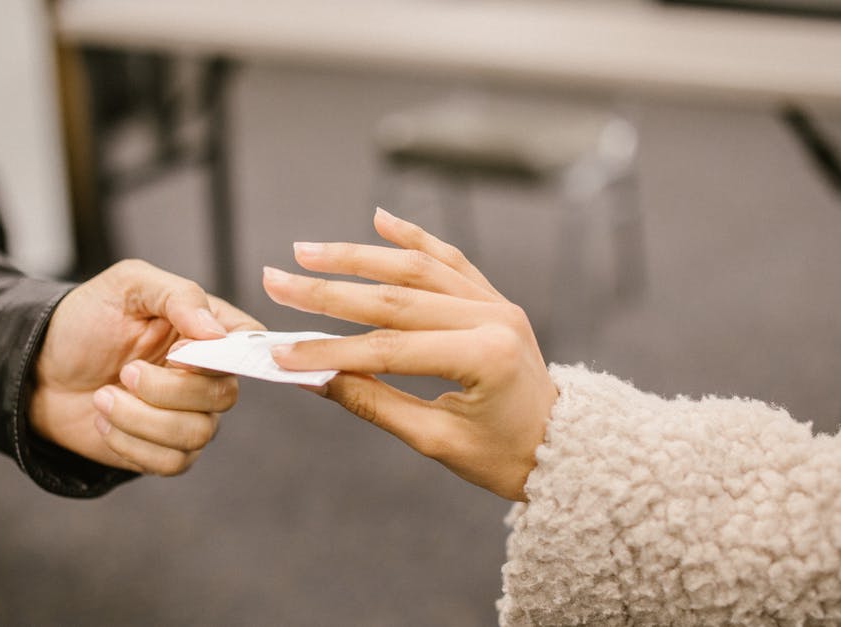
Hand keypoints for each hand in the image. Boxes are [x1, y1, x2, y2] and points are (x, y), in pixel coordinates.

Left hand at [31, 260, 263, 474]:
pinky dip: (131, 444)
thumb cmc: (84, 321)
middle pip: (225, 395)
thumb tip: (215, 331)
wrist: (37, 371)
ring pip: (197, 434)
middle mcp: (205, 373)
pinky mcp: (165, 449)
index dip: (224, 354)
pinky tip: (105, 422)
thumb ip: (178, 295)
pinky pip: (172, 461)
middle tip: (124, 372)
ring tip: (103, 398)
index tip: (178, 352)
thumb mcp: (126, 286)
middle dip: (166, 390)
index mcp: (205, 327)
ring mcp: (188, 415)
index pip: (249, 342)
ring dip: (140, 419)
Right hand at [263, 208, 556, 499]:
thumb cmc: (504, 456)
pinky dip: (413, 238)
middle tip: (275, 281)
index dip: (329, 351)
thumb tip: (313, 379)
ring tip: (307, 250)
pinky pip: (449, 259)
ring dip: (358, 256)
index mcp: (484, 357)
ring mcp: (495, 302)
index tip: (281, 353)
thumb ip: (373, 403)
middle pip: (394, 297)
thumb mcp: (436, 441)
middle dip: (327, 291)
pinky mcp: (494, 298)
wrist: (565, 449)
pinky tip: (380, 219)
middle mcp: (493, 317)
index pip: (387, 349)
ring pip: (417, 267)